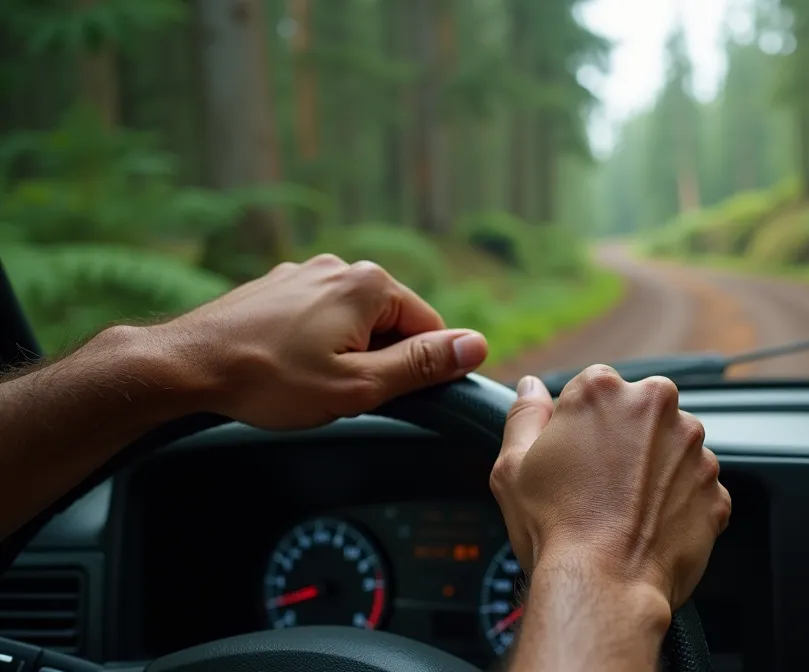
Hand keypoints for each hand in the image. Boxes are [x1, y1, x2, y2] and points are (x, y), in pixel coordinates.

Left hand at [152, 254, 487, 428]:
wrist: (184, 366)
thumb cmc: (270, 379)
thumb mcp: (358, 386)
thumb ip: (421, 365)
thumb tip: (475, 346)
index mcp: (370, 284)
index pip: (430, 329)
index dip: (417, 370)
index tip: (383, 395)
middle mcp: (340, 266)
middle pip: (391, 324)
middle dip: (375, 361)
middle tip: (337, 393)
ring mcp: (304, 274)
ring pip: (352, 323)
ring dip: (343, 355)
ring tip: (303, 382)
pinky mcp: (277, 288)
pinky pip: (318, 318)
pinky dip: (312, 345)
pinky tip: (283, 368)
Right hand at [491, 365, 730, 610]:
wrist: (605, 587)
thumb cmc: (555, 528)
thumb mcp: (513, 467)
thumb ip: (525, 415)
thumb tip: (531, 388)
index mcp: (604, 391)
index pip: (597, 390)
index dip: (583, 427)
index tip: (577, 456)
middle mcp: (656, 408)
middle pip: (641, 414)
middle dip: (625, 442)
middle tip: (599, 486)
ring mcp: (693, 449)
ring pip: (672, 451)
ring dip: (655, 473)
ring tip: (624, 513)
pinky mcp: (716, 489)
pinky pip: (696, 490)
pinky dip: (678, 506)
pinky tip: (649, 529)